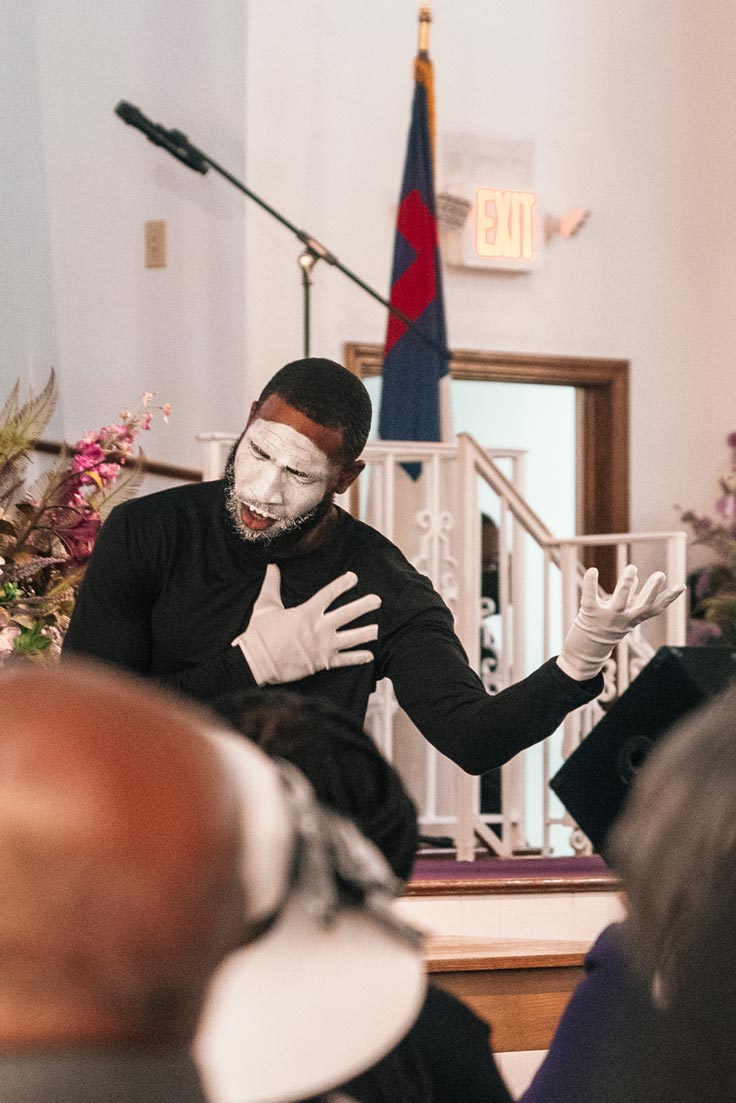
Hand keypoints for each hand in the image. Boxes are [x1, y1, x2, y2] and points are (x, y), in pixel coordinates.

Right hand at [233, 564, 380, 685]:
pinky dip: (358, 658)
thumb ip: (271, 585)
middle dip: (364, 606)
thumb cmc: (259, 635)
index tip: (354, 577)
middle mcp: (318, 628)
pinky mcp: (322, 663)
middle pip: (347, 614)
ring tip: (378, 629)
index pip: (329, 594)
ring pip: (351, 638)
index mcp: (306, 612)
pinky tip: (370, 655)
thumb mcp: (264, 606)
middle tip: (378, 600)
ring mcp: (323, 646)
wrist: (256, 663)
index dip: (342, 584)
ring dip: (366, 633)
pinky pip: (344, 660)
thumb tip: (271, 565)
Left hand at [557, 565, 685, 680]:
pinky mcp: (590, 613)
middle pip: (642, 605)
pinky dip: (591, 583)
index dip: (669, 598)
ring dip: (627, 584)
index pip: (655, 609)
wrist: (586, 652)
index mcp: (634, 618)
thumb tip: (637, 579)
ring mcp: (607, 617)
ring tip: (632, 568)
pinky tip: (593, 570)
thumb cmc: (607, 628)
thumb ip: (630, 599)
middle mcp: (624, 619)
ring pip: (620, 600)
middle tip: (660, 574)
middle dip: (652, 590)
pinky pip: (591, 597)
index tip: (682, 586)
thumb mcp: (622, 615)